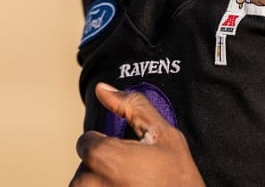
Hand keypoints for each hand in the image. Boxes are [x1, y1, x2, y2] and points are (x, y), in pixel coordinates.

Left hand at [70, 83, 205, 186]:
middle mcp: (87, 182)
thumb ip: (132, 106)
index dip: (110, 146)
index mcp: (101, 156)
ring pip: (87, 184)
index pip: (87, 142)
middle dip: (106, 166)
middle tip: (135, 175)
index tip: (130, 158)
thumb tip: (102, 88)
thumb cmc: (179, 178)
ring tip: (133, 185)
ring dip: (105, 183)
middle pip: (86, 165)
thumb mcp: (163, 135)